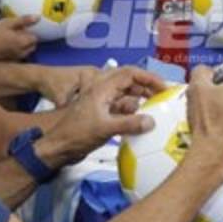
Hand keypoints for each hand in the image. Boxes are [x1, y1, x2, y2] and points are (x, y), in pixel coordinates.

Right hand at [0, 15, 38, 61]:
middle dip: (26, 40)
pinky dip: (14, 52)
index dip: (28, 32)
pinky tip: (5, 47)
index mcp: (24, 42)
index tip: (20, 29)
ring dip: (21, 46)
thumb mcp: (7, 23)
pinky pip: (17, 56)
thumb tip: (37, 17)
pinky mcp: (10, 62)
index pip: (34, 37)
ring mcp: (17, 59)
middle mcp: (23, 52)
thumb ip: (24, 20)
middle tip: (14, 34)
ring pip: (24, 51)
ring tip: (8, 40)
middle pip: (31, 45)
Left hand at [43, 67, 165, 166]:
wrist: (58, 147)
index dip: (149, 77)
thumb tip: (152, 121)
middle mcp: (102, 90)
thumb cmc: (77, 134)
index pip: (130, 73)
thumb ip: (129, 124)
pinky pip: (121, 106)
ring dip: (139, 97)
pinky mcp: (101, 113)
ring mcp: (101, 102)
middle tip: (162, 96)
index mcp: (102, 87)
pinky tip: (141, 119)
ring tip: (155, 106)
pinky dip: (132, 109)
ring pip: (125, 93)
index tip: (164, 88)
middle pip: (129, 80)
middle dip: (146, 86)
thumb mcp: (105, 128)